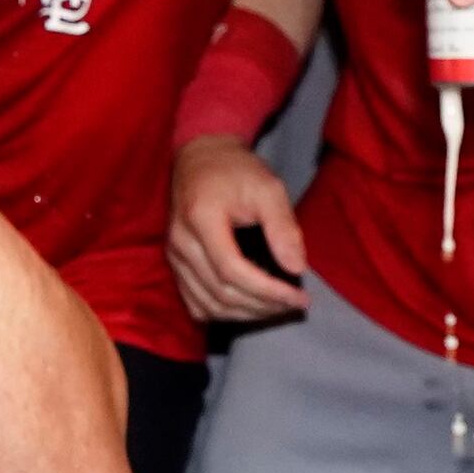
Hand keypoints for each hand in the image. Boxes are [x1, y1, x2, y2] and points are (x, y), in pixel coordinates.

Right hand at [168, 131, 311, 324]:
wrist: (201, 158)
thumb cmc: (236, 170)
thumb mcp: (268, 187)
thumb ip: (283, 227)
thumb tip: (297, 269)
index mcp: (201, 217)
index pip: (232, 270)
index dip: (268, 291)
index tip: (300, 298)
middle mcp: (181, 241)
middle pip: (221, 292)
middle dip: (263, 306)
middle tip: (296, 305)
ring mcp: (173, 255)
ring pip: (208, 304)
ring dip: (246, 314)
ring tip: (278, 308)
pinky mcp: (174, 264)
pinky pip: (195, 303)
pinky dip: (223, 313)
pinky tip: (249, 308)